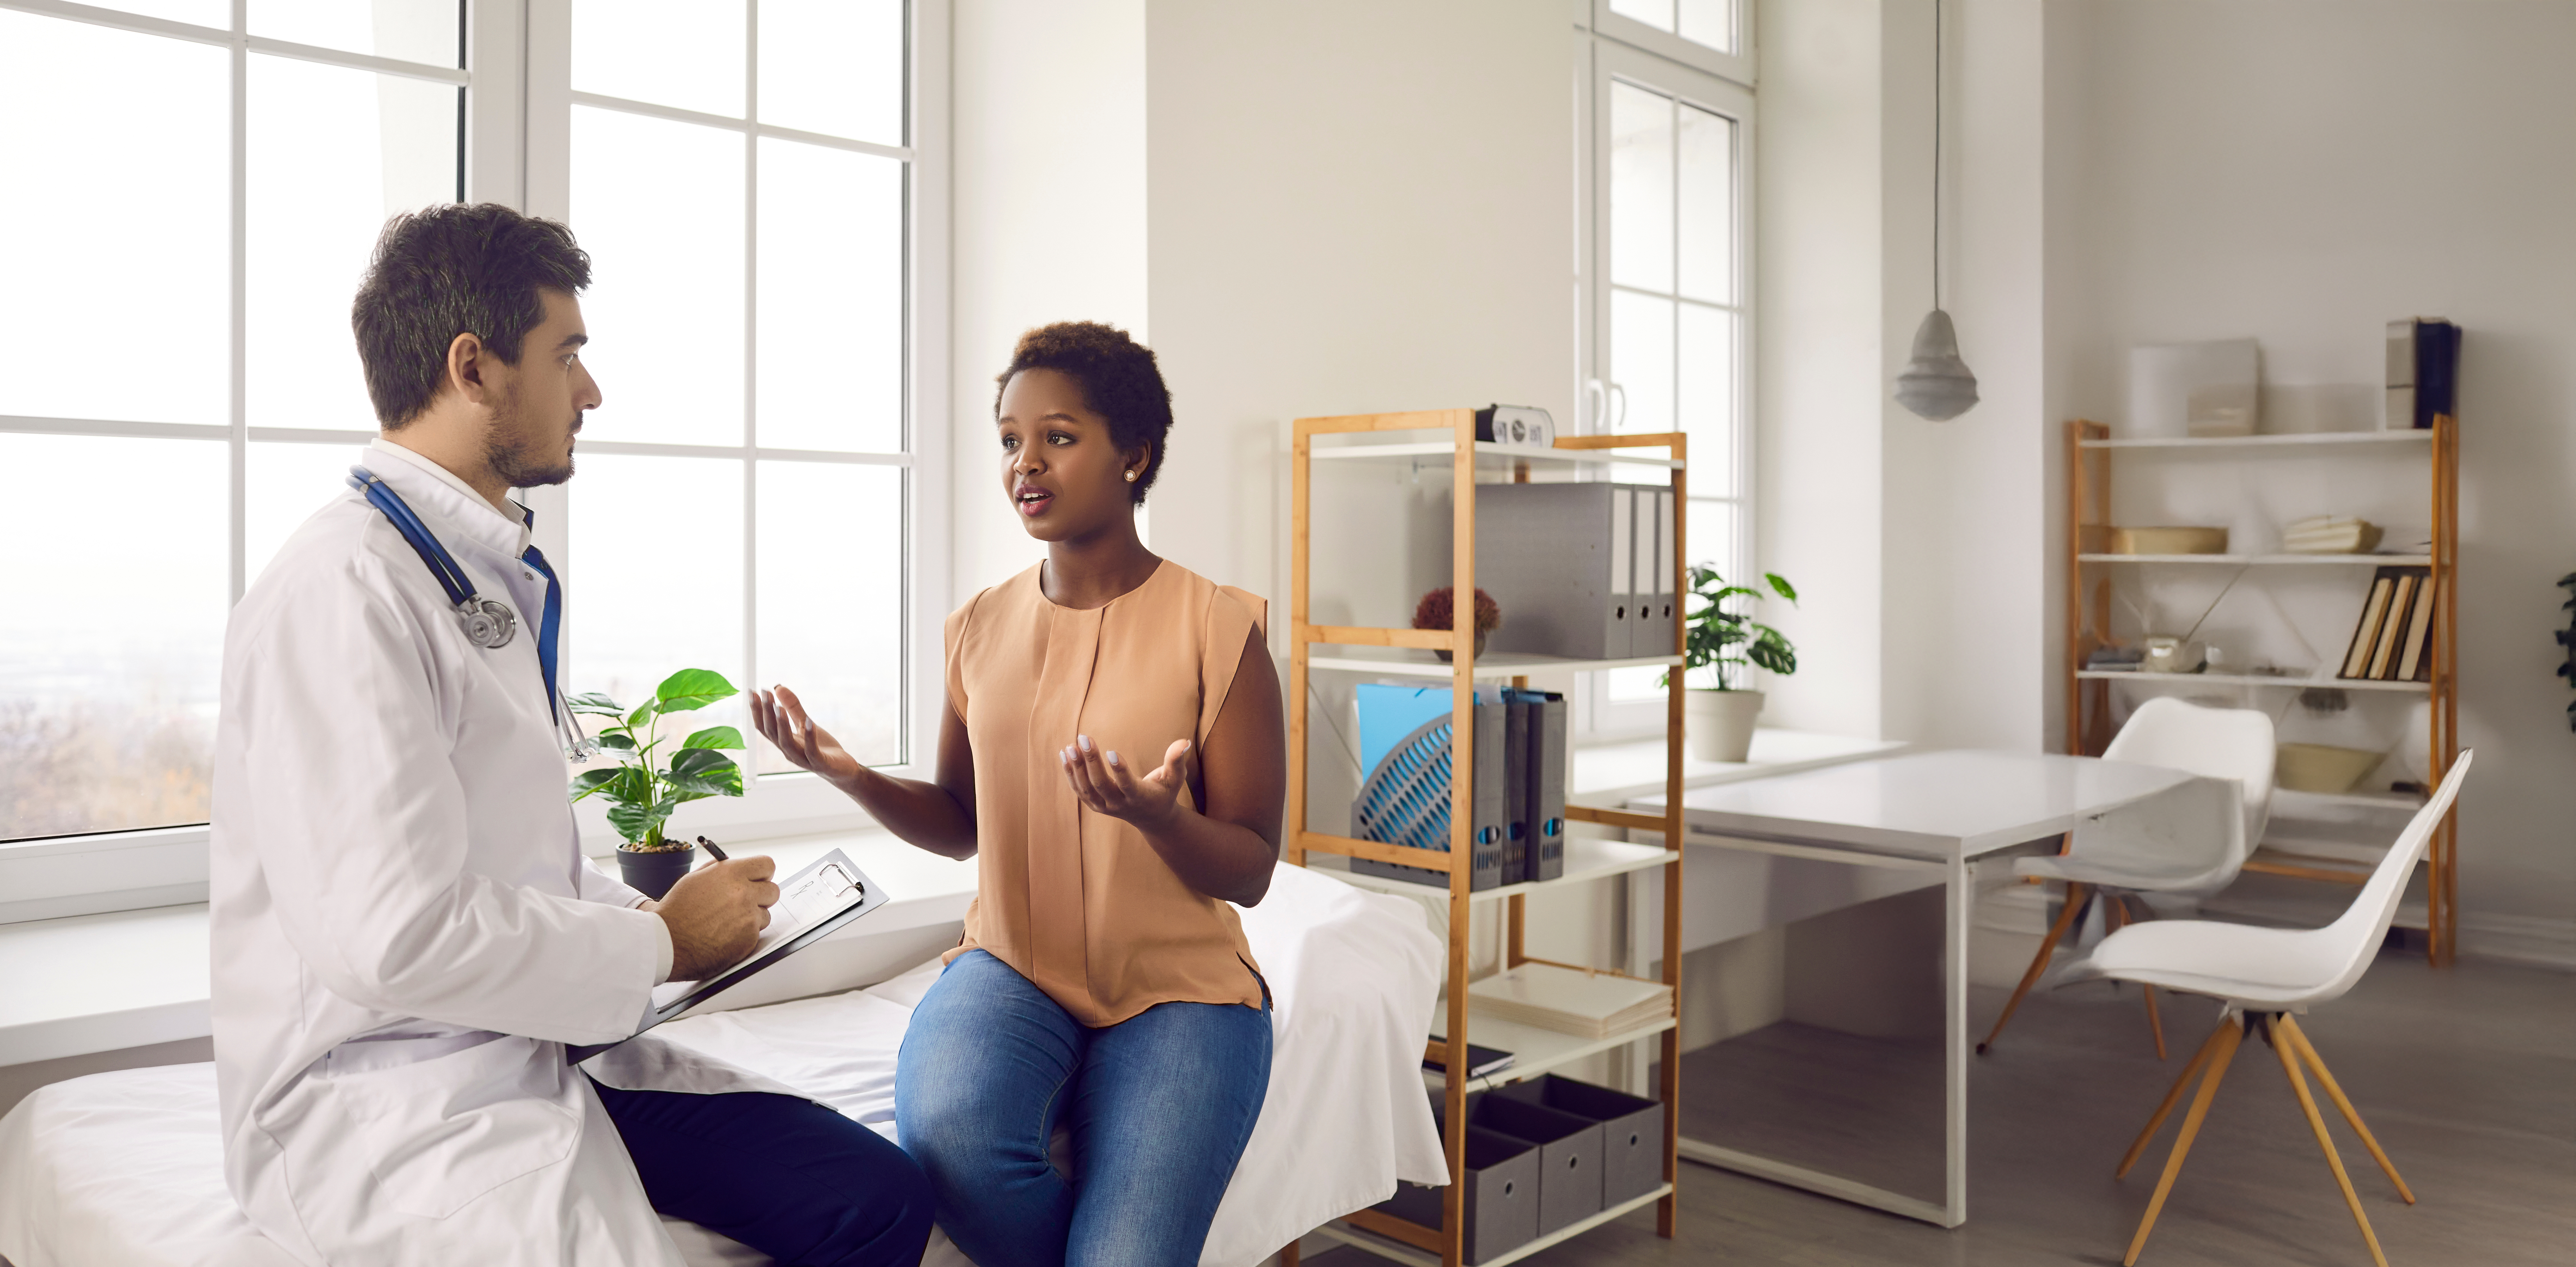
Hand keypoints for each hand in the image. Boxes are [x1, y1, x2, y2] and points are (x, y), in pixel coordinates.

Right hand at [653, 855, 778, 980]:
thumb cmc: (676, 911)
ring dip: (752, 919)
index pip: (767, 865)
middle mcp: (743, 893)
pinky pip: (756, 934)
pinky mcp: (749, 939)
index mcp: (731, 873)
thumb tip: (737, 866)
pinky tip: (723, 937)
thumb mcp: (694, 879)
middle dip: (761, 896)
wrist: (665, 942)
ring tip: (726, 923)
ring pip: (765, 915)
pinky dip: (743, 936)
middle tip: (745, 903)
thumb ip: (720, 870)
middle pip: (773, 891)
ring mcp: (748, 917)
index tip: (757, 880)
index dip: (762, 874)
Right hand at [752, 686, 861, 787]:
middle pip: (772, 733)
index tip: (752, 691)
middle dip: (767, 713)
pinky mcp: (820, 763)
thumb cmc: (822, 748)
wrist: (842, 770)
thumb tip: (778, 687)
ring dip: (782, 724)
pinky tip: (809, 721)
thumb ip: (793, 708)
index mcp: (784, 742)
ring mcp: (803, 759)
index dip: (757, 711)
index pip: (765, 727)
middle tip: (765, 693)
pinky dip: (809, 736)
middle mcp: (789, 752)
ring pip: (787, 743)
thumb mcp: (806, 724)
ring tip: (778, 707)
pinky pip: (812, 751)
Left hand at [1061, 734, 1192, 830]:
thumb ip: (1176, 761)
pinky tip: (1065, 754)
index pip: (1127, 785)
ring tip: (1071, 746)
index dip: (1119, 770)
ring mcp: (1105, 807)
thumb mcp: (1174, 779)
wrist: (1151, 817)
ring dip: (1077, 768)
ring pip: (1086, 789)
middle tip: (1085, 737)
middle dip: (1092, 761)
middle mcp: (1120, 805)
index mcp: (1140, 798)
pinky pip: (1079, 790)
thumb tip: (1183, 741)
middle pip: (1101, 785)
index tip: (1110, 750)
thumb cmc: (1165, 792)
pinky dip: (1070, 773)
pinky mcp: (1095, 804)